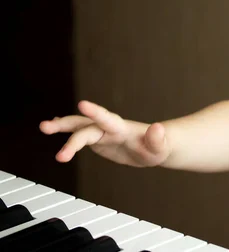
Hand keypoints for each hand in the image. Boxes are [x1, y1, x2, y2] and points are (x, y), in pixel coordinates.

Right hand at [40, 100, 170, 167]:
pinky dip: (66, 131)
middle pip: (85, 124)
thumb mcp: (160, 147)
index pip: (107, 119)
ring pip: (79, 128)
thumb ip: (158, 138)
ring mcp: (102, 133)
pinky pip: (80, 135)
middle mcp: (109, 128)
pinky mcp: (99, 140)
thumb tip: (158, 128)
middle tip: (46, 127)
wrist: (154, 147)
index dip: (95, 112)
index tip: (82, 104)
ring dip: (61, 127)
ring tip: (44, 127)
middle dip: (67, 125)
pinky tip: (54, 126)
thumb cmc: (158, 147)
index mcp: (122, 129)